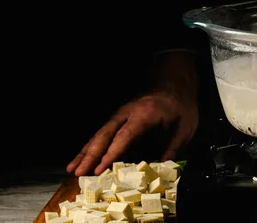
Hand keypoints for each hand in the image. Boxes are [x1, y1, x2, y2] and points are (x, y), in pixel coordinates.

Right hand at [66, 52, 198, 176]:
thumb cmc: (181, 107)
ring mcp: (120, 115)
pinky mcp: (118, 119)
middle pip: (105, 134)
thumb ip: (173, 148)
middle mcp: (127, 113)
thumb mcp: (186, 127)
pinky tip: (81, 160)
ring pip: (99, 134)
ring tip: (71, 169)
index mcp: (144, 115)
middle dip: (90, 155)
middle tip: (78, 172)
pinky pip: (102, 133)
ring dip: (85, 151)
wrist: (175, 85)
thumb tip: (160, 170)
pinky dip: (90, 147)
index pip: (124, 136)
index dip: (111, 154)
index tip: (99, 169)